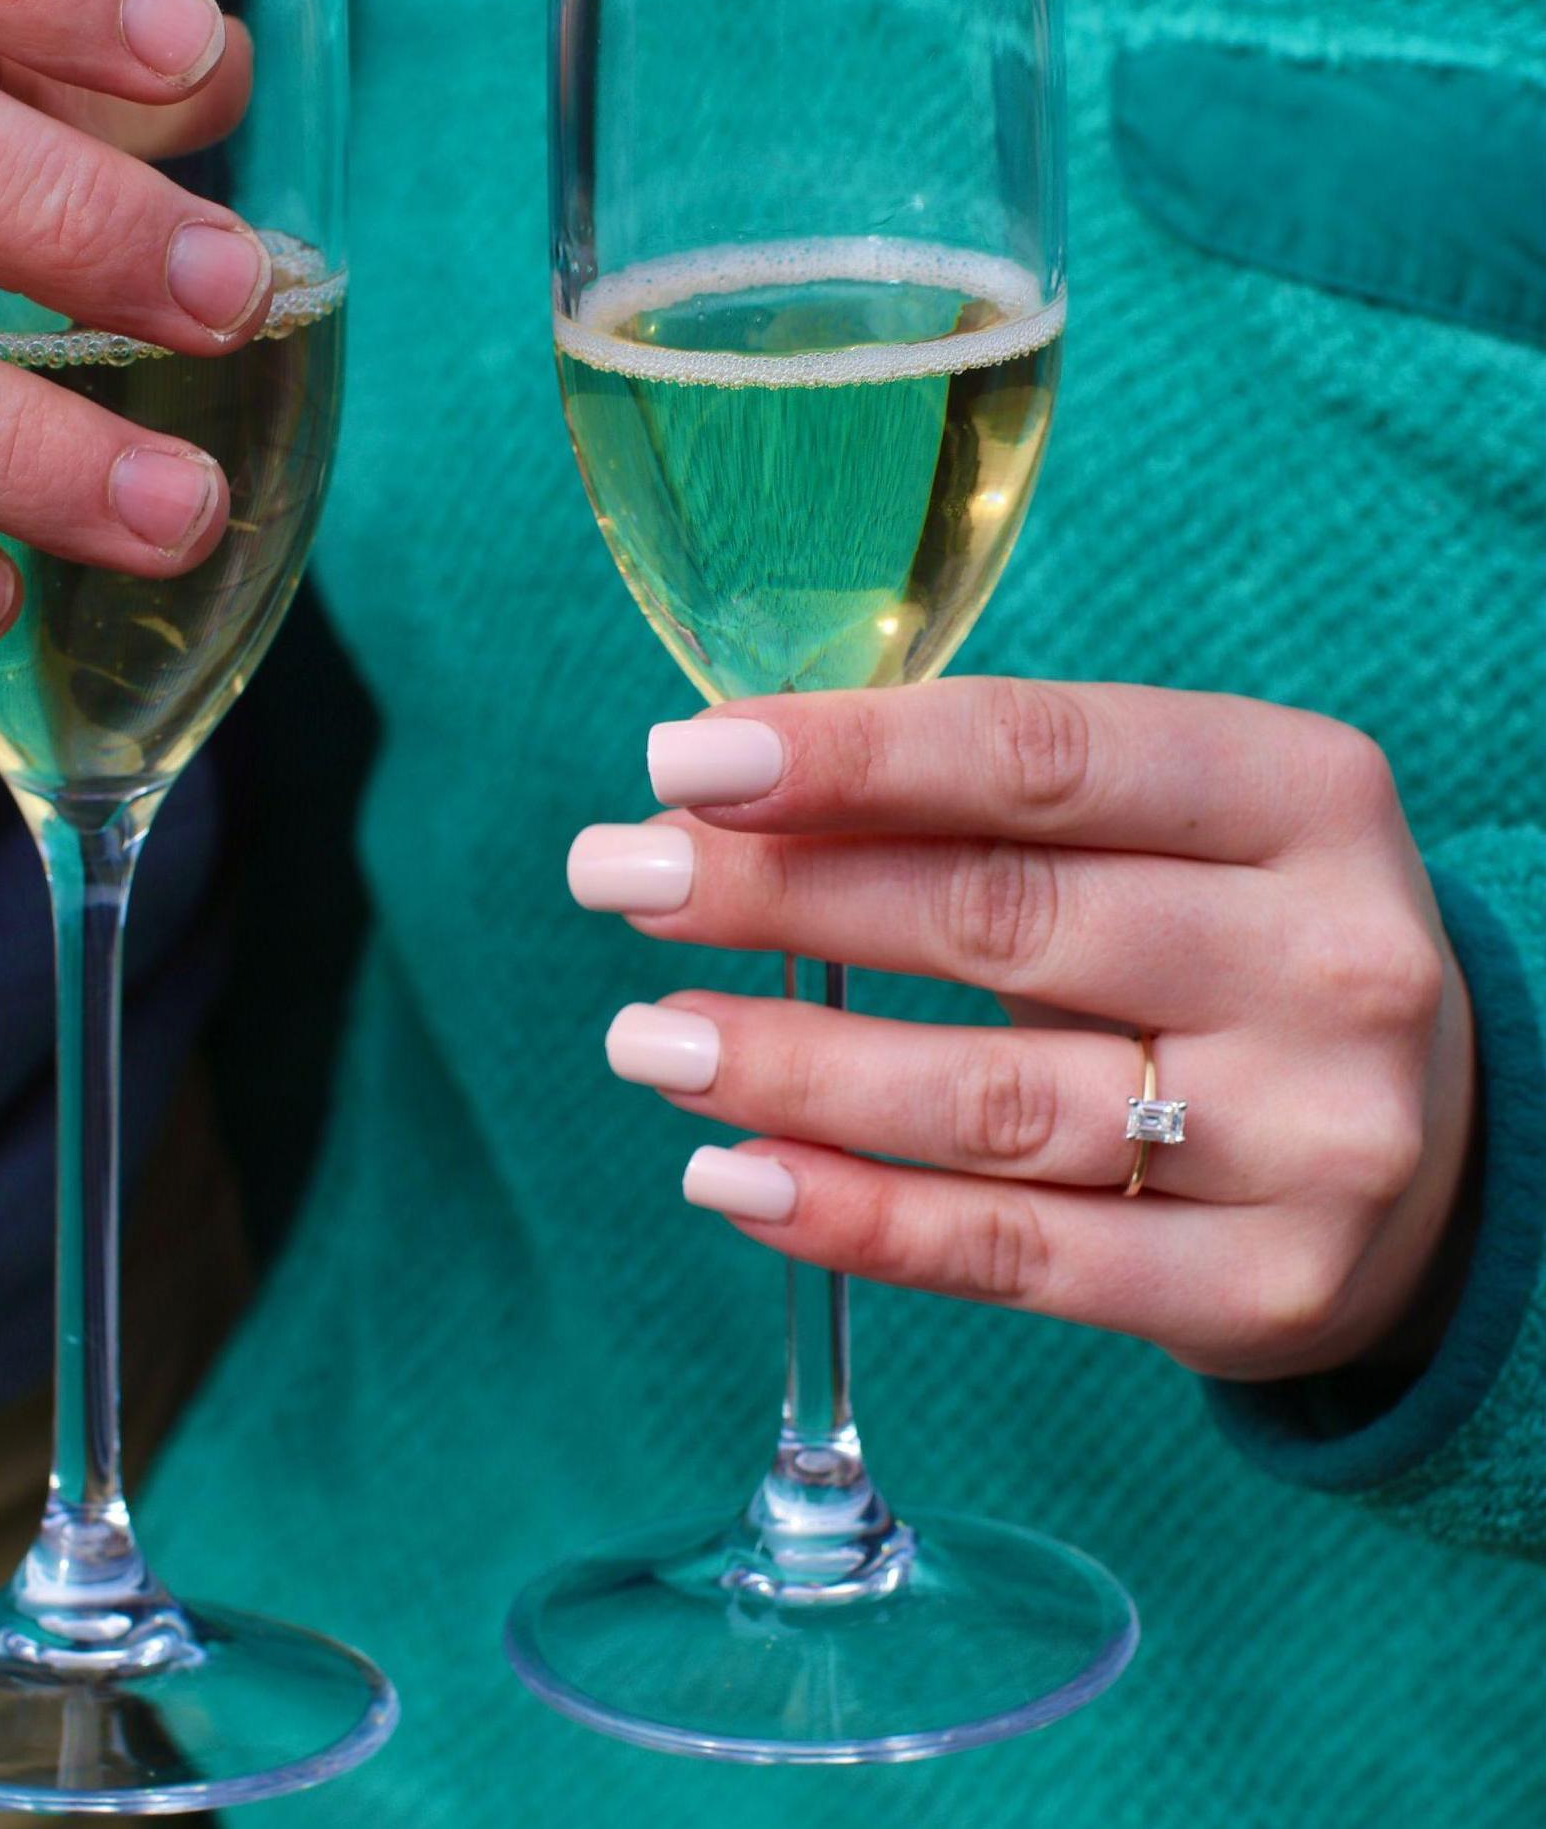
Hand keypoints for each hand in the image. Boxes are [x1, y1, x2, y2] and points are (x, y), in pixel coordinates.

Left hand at [570, 680, 1477, 1381]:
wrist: (1430, 1140)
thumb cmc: (1231, 939)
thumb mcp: (1166, 833)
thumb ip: (987, 806)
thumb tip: (723, 800)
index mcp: (1302, 794)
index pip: (1043, 756)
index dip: (847, 757)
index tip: (678, 763)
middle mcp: (1329, 960)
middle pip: (1000, 919)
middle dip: (776, 896)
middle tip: (614, 877)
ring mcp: (1311, 1137)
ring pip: (992, 1101)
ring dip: (786, 1064)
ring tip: (643, 1038)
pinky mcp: (1264, 1285)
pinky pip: (1017, 1256)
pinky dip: (857, 1217)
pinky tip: (733, 1174)